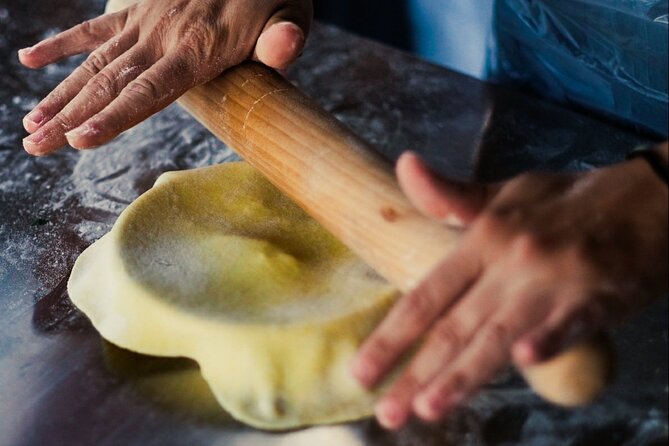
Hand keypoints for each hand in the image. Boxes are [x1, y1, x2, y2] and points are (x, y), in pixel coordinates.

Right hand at [19, 0, 311, 154]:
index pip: (149, 91)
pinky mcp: (139, 9)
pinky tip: (29, 60)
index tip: (79, 141)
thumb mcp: (290, 13)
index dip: (113, 117)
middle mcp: (163, 36)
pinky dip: (62, 44)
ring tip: (30, 125)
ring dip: (60, 94)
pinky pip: (95, 28)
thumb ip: (285, 37)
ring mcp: (146, 22)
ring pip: (95, 64)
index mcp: (198, 48)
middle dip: (71, 118)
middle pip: (110, 84)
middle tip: (35, 146)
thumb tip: (284, 51)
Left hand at [352, 149, 667, 428]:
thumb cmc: (567, 201)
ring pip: (500, 334)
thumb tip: (404, 164)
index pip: (427, 294)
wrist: (645, 198)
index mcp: (484, 237)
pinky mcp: (597, 296)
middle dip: (417, 372)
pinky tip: (524, 361)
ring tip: (428, 408)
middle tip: (386, 412)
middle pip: (455, 325)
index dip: (392, 334)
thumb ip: (450, 195)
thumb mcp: (504, 193)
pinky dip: (548, 340)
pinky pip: (568, 322)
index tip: (362, 370)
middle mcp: (511, 261)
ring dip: (463, 374)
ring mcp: (553, 280)